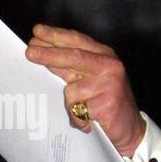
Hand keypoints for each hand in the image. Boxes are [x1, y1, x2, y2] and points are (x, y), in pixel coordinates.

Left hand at [25, 23, 146, 156]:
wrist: (131, 129)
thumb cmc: (107, 103)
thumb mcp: (90, 79)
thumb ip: (71, 68)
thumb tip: (43, 55)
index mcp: (104, 56)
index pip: (77, 41)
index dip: (56, 36)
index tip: (37, 32)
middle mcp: (109, 66)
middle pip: (73, 56)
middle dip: (48, 54)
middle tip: (29, 51)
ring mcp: (109, 84)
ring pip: (71, 89)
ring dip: (70, 104)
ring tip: (82, 111)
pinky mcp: (107, 104)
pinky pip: (77, 110)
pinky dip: (78, 119)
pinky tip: (88, 122)